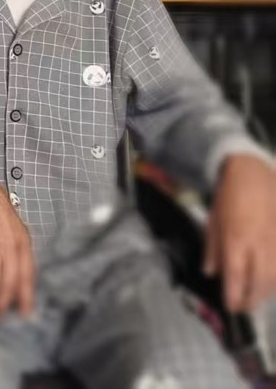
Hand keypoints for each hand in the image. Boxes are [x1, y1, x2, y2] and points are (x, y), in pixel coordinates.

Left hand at [204, 153, 275, 313]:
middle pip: (260, 282)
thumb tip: (211, 273)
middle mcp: (259, 244)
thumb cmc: (229, 196)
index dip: (235, 295)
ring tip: (256, 298)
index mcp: (236, 239)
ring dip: (267, 292)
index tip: (231, 307)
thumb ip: (212, 248)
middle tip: (244, 308)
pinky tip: (271, 282)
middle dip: (253, 299)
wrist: (254, 173)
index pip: (236, 276)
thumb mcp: (213, 220)